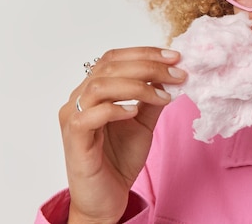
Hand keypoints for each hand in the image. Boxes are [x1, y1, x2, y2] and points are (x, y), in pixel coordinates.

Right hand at [59, 47, 186, 222]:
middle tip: (177, 74)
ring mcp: (74, 118)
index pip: (114, 58)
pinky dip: (115, 109)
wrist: (107, 199)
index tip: (175, 57)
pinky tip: (135, 112)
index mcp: (94, 91)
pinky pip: (89, 115)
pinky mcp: (75, 139)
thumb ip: (153, 98)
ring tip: (163, 95)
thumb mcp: (144, 122)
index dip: (144, 53)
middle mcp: (80, 99)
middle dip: (148, 66)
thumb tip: (171, 75)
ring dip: (137, 86)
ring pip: (100, 86)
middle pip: (110, 67)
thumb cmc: (120, 159)